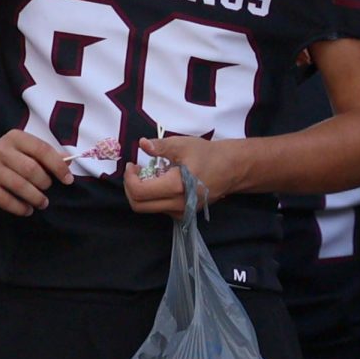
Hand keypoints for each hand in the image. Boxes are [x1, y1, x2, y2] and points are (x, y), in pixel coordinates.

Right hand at [0, 131, 72, 216]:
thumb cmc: (4, 160)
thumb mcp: (22, 152)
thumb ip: (44, 156)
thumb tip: (69, 161)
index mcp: (15, 137)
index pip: (42, 150)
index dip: (58, 166)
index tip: (68, 180)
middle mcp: (0, 149)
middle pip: (31, 169)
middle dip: (45, 183)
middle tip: (48, 191)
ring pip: (19, 185)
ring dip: (35, 198)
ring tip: (42, 203)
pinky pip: (4, 199)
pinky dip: (19, 207)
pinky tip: (26, 210)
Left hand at [123, 135, 242, 217]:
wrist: (231, 169)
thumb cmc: (207, 154)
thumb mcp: (183, 144)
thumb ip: (161, 146)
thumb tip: (142, 144)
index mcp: (176, 187)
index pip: (139, 192)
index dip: (129, 179)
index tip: (132, 165)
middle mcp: (178, 204)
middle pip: (139, 206)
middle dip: (131, 188)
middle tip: (136, 171)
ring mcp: (181, 212)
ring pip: (149, 208)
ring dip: (142, 192)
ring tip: (151, 174)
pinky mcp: (184, 214)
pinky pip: (161, 209)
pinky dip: (154, 197)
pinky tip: (163, 182)